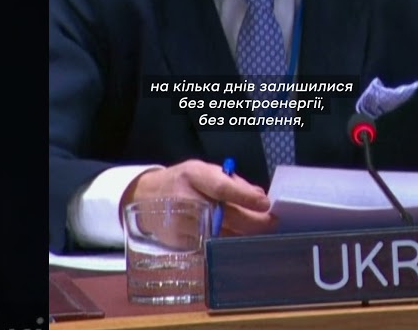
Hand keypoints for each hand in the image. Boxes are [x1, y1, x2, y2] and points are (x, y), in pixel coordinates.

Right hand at [122, 159, 275, 236]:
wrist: (145, 199)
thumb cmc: (181, 182)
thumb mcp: (202, 171)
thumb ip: (231, 182)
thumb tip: (259, 196)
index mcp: (192, 175)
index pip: (222, 188)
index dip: (245, 197)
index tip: (265, 203)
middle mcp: (186, 200)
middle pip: (226, 216)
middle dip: (254, 221)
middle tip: (271, 222)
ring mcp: (182, 225)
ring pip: (223, 235)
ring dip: (243, 234)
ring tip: (257, 230)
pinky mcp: (181, 242)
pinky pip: (212, 245)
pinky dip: (227, 243)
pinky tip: (236, 239)